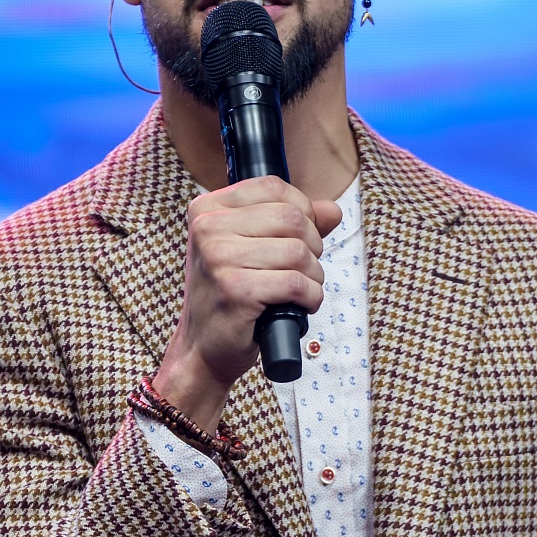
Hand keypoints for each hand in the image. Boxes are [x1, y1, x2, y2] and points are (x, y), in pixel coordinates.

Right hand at [152, 178, 342, 435]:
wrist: (203, 349)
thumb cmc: (229, 296)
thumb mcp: (253, 249)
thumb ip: (293, 224)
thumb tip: (332, 210)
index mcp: (206, 209)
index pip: (273, 187)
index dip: (301, 211)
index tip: (298, 239)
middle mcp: (207, 229)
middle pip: (292, 218)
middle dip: (312, 246)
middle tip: (303, 269)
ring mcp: (218, 259)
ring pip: (299, 251)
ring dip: (313, 275)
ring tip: (301, 290)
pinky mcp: (236, 291)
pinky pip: (297, 283)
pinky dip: (311, 297)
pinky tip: (300, 306)